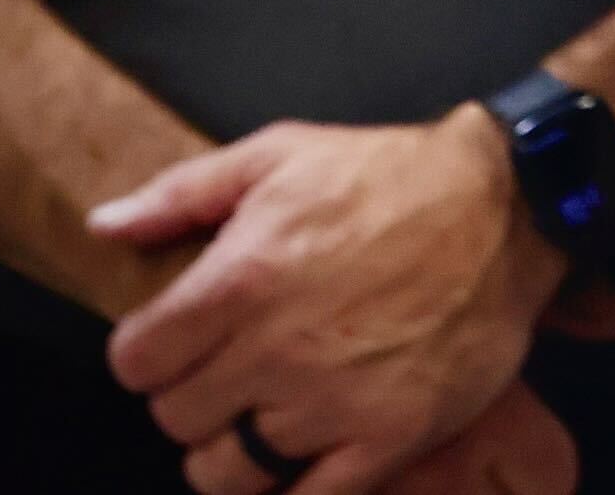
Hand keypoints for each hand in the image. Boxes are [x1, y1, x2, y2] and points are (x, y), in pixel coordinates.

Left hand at [92, 108, 593, 493]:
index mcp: (241, 278)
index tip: (186, 340)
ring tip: (270, 412)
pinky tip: (302, 457)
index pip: (136, 363)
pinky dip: (291, 489)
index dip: (153, 352)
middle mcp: (278, 348)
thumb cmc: (391, 176)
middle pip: (177, 418)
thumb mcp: (283, 154)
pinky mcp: (389, 436)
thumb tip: (102, 228)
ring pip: (228, 470)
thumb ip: (183, 193)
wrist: (512, 204)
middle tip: (236, 370)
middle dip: (197, 395)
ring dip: (238, 447)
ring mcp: (335, 399)